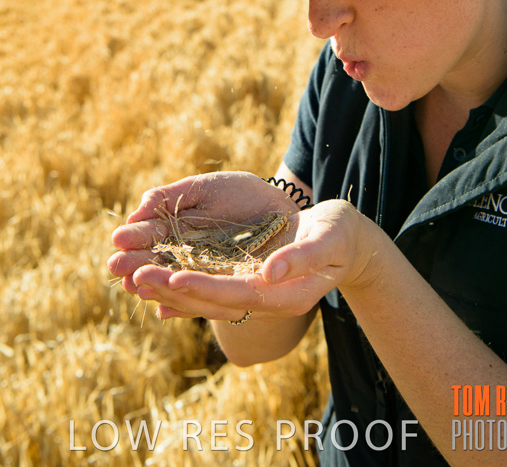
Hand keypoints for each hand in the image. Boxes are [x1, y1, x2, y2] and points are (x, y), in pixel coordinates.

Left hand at [108, 172, 375, 320]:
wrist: (344, 239)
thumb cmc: (340, 234)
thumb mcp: (329, 240)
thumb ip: (302, 258)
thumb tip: (271, 273)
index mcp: (286, 296)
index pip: (238, 296)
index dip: (205, 289)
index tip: (173, 279)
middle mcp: (265, 301)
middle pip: (213, 301)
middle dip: (174, 290)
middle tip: (135, 277)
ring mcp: (255, 294)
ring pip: (205, 298)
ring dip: (169, 289)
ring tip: (133, 278)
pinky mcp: (246, 282)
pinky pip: (209, 290)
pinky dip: (182, 289)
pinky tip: (155, 287)